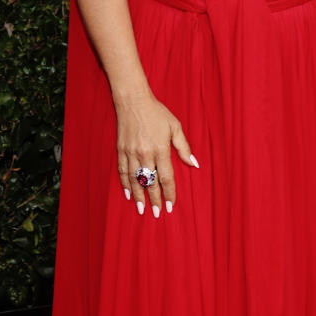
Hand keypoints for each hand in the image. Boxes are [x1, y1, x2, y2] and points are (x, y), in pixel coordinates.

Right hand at [116, 92, 198, 217]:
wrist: (133, 101)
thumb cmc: (157, 112)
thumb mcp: (175, 127)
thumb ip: (184, 147)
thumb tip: (194, 164)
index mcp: (160, 149)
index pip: (166, 178)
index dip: (169, 193)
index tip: (171, 206)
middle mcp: (145, 154)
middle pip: (151, 183)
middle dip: (154, 200)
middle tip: (156, 214)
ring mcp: (131, 153)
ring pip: (135, 181)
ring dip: (139, 196)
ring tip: (141, 209)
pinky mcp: (121, 151)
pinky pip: (123, 172)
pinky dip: (125, 184)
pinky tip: (129, 194)